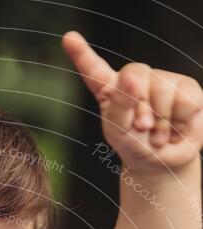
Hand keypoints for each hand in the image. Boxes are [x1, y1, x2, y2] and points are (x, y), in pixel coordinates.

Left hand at [62, 30, 202, 172]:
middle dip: (140, 108)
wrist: (164, 162)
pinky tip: (175, 130)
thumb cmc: (136, 147)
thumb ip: (120, 106)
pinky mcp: (186, 87)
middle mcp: (136, 80)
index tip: (70, 39)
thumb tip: (131, 78)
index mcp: (111, 91)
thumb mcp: (120, 132)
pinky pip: (185, 99)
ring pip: (164, 88)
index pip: (95, 71)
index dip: (82, 55)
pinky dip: (180, 122)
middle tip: (142, 129)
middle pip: (136, 75)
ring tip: (158, 136)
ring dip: (162, 121)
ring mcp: (162, 81)